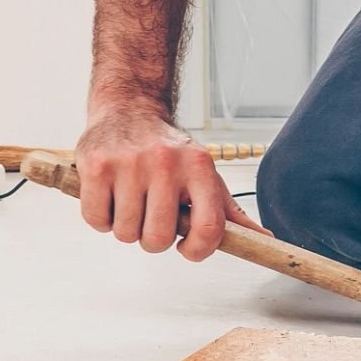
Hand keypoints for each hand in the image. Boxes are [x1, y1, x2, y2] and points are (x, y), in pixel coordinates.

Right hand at [75, 105, 268, 260]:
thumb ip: (230, 212)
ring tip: (131, 204)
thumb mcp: (205, 175)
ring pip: (125, 233)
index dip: (197, 250)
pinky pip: (96, 220)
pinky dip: (101, 220)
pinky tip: (110, 199)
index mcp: (200, 168)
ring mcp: (129, 163)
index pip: (208, 228)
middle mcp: (166, 163)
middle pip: (158, 238)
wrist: (129, 109)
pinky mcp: (96, 165)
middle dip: (153, 240)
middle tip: (151, 220)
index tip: (187, 248)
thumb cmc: (171, 152)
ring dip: (126, 229)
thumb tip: (265, 240)